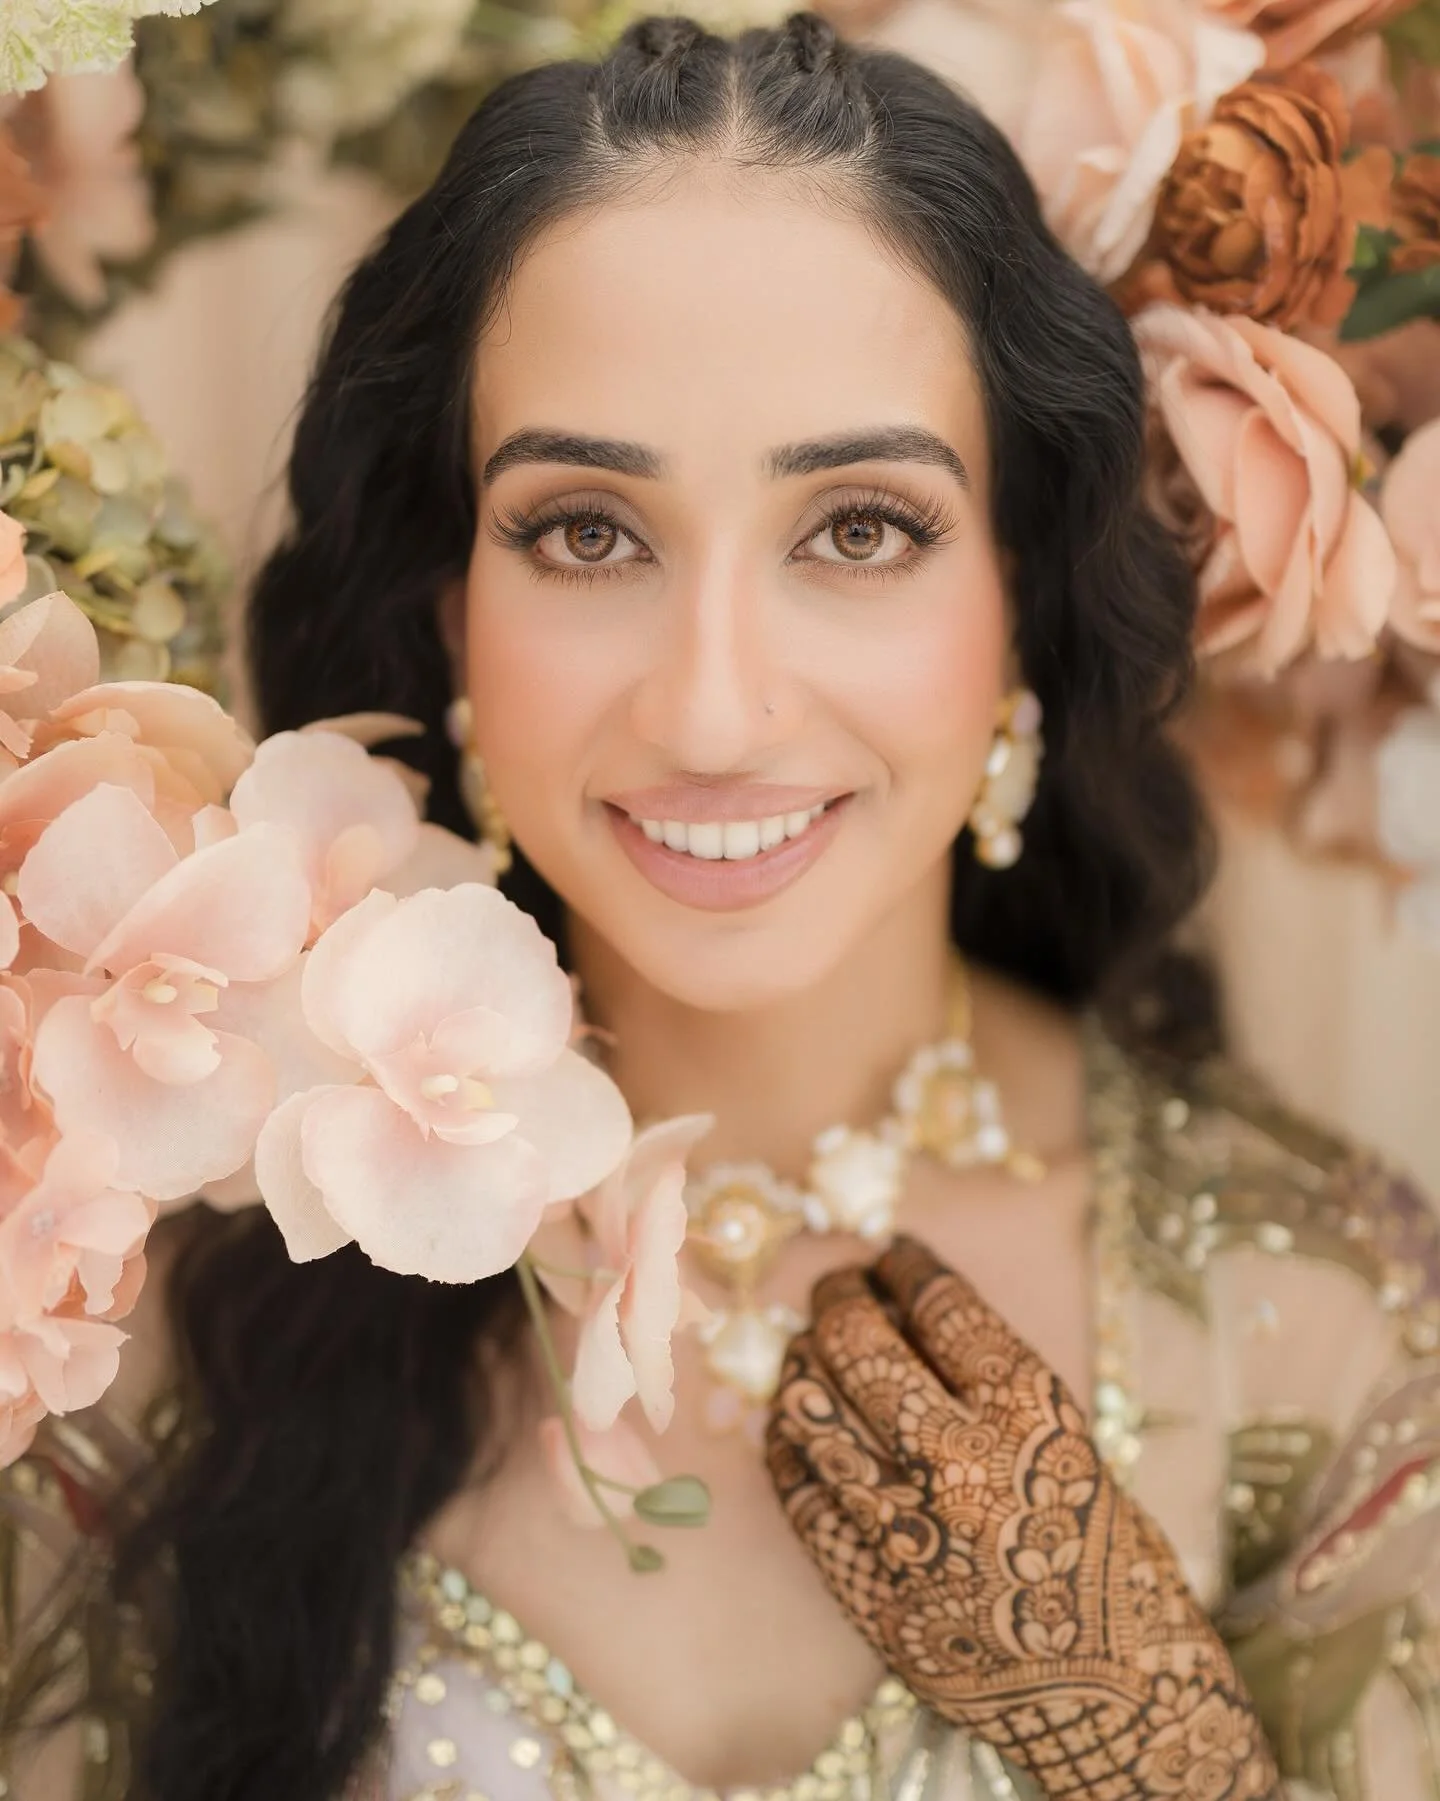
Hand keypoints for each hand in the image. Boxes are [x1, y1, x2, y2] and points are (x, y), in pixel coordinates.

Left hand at [765, 1234, 1280, 1800]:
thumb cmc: (1097, 1549)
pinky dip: (789, 1446)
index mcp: (1031, 1414)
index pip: (941, 1304)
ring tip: (808, 1350)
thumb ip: (984, 1384)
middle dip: (838, 1297)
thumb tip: (896, 1310)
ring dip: (801, 1363)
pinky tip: (795, 1427)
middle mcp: (963, 1462)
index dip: (905, 1265)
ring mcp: (909, 1529)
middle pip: (860, 1343)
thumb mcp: (1063, 1444)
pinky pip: (799, 1493)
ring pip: (810, 1409)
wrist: (1112, 1690)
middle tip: (836, 1289)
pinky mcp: (871, 1588)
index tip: (891, 1253)